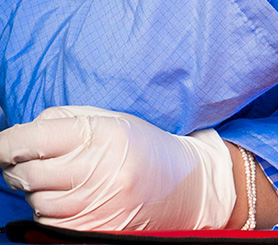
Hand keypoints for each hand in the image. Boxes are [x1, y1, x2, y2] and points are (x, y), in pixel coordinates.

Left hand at [0, 106, 235, 230]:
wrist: (185, 187)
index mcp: (103, 136)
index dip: (9, 142)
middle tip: (25, 158)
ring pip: (36, 199)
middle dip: (18, 164)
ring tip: (59, 176)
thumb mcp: (111, 120)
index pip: (36, 139)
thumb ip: (65, 120)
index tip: (0, 143)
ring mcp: (95, 207)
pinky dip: (48, 209)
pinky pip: (49, 222)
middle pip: (29, 172)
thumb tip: (23, 132)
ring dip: (35, 188)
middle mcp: (98, 173)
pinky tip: (67, 196)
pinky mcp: (92, 232)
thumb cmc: (144, 147)